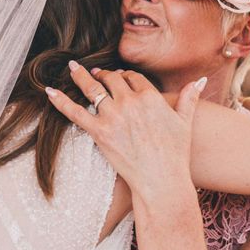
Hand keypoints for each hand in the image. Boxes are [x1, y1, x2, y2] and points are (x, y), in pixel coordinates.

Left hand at [45, 63, 204, 199]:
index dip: (125, 76)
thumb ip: (189, 98)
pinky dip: (61, 101)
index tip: (120, 77)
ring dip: (81, 77)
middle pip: (112, 79)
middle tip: (96, 74)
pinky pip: (75, 112)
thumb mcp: (184, 122)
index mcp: (151, 97)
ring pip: (93, 89)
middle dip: (104, 75)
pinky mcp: (98, 133)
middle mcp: (130, 102)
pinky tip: (49, 91)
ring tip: (73, 69)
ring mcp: (113, 117)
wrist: (161, 180)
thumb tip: (200, 80)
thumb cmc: (175, 154)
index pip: (133, 77)